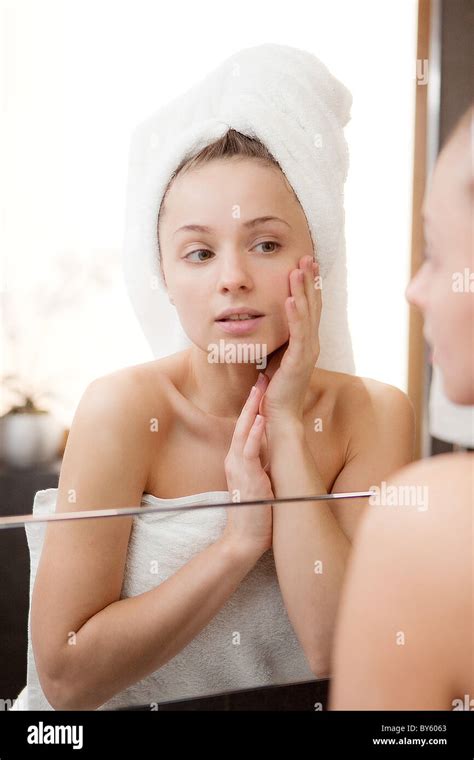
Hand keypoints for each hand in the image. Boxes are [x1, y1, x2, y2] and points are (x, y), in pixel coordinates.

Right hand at [222, 376, 273, 555]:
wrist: (244, 539)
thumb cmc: (255, 512)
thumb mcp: (259, 480)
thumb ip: (261, 463)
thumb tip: (273, 448)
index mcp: (238, 459)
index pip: (245, 426)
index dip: (253, 405)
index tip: (262, 386)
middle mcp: (235, 459)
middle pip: (243, 422)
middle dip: (252, 399)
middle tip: (261, 376)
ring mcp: (238, 468)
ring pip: (243, 431)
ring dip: (253, 409)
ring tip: (260, 388)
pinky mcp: (246, 478)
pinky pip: (248, 451)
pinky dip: (254, 433)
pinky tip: (261, 419)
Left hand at [258, 255, 321, 424]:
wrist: (279, 415)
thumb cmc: (275, 388)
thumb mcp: (275, 356)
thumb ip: (277, 339)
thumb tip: (266, 321)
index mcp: (306, 342)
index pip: (309, 308)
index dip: (308, 286)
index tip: (304, 265)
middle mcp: (311, 344)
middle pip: (313, 306)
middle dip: (309, 281)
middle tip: (307, 257)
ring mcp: (307, 352)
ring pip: (307, 315)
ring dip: (302, 291)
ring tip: (298, 270)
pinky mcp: (299, 361)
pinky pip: (298, 333)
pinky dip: (294, 315)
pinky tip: (289, 298)